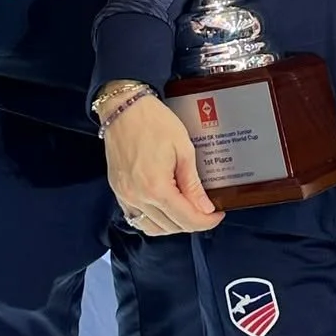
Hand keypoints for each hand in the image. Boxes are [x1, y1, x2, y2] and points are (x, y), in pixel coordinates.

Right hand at [101, 91, 219, 235]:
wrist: (123, 107)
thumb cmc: (154, 122)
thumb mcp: (183, 149)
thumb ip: (193, 184)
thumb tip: (205, 208)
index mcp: (156, 187)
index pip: (187, 219)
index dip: (207, 221)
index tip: (218, 214)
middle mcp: (137, 197)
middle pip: (171, 227)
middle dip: (192, 222)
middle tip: (205, 209)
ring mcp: (124, 196)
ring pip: (152, 228)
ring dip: (172, 225)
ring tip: (186, 210)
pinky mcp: (117, 191)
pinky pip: (136, 218)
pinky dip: (153, 220)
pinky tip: (164, 209)